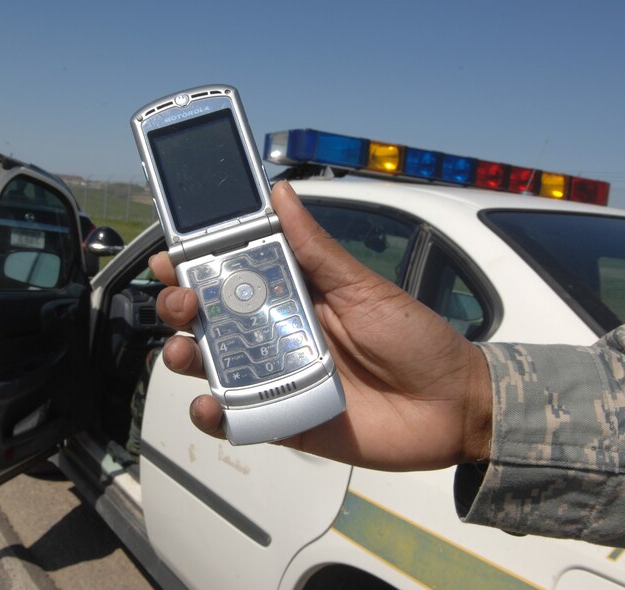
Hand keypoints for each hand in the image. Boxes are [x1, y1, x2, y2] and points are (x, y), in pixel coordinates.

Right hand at [150, 181, 492, 470]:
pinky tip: (210, 404)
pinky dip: (213, 414)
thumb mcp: (363, 287)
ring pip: (212, 366)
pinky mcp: (283, 420)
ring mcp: (276, 379)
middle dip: (182, 307)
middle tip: (184, 303)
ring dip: (185, 356)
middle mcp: (276, 335)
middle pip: (210, 319)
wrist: (452, 407)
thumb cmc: (414, 338)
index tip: (171, 256)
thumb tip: (280, 192)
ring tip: (185, 352)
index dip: (196, 264)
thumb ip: (316, 248)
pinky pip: (235, 418)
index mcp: (293, 296)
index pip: (231, 275)